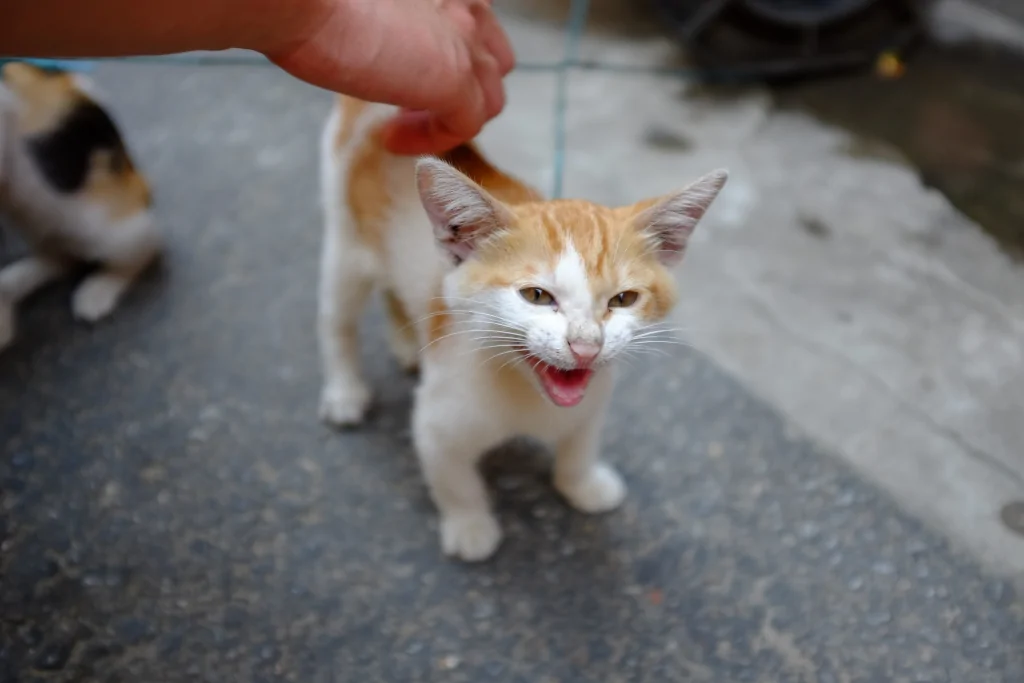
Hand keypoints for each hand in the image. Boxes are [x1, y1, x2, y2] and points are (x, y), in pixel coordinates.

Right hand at [264, 0, 514, 154]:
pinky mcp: (455, 82)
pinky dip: (434, 140)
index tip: (409, 74)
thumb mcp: (369, 6)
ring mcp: (467, 45)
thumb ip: (394, 23)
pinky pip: (465, 127)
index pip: (475, 27)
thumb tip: (383, 51)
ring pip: (488, 99)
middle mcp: (469, 6)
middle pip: (493, 63)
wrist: (300, 0)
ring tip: (403, 125)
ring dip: (449, 118)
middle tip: (412, 103)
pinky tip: (395, 140)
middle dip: (462, 88)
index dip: (450, 55)